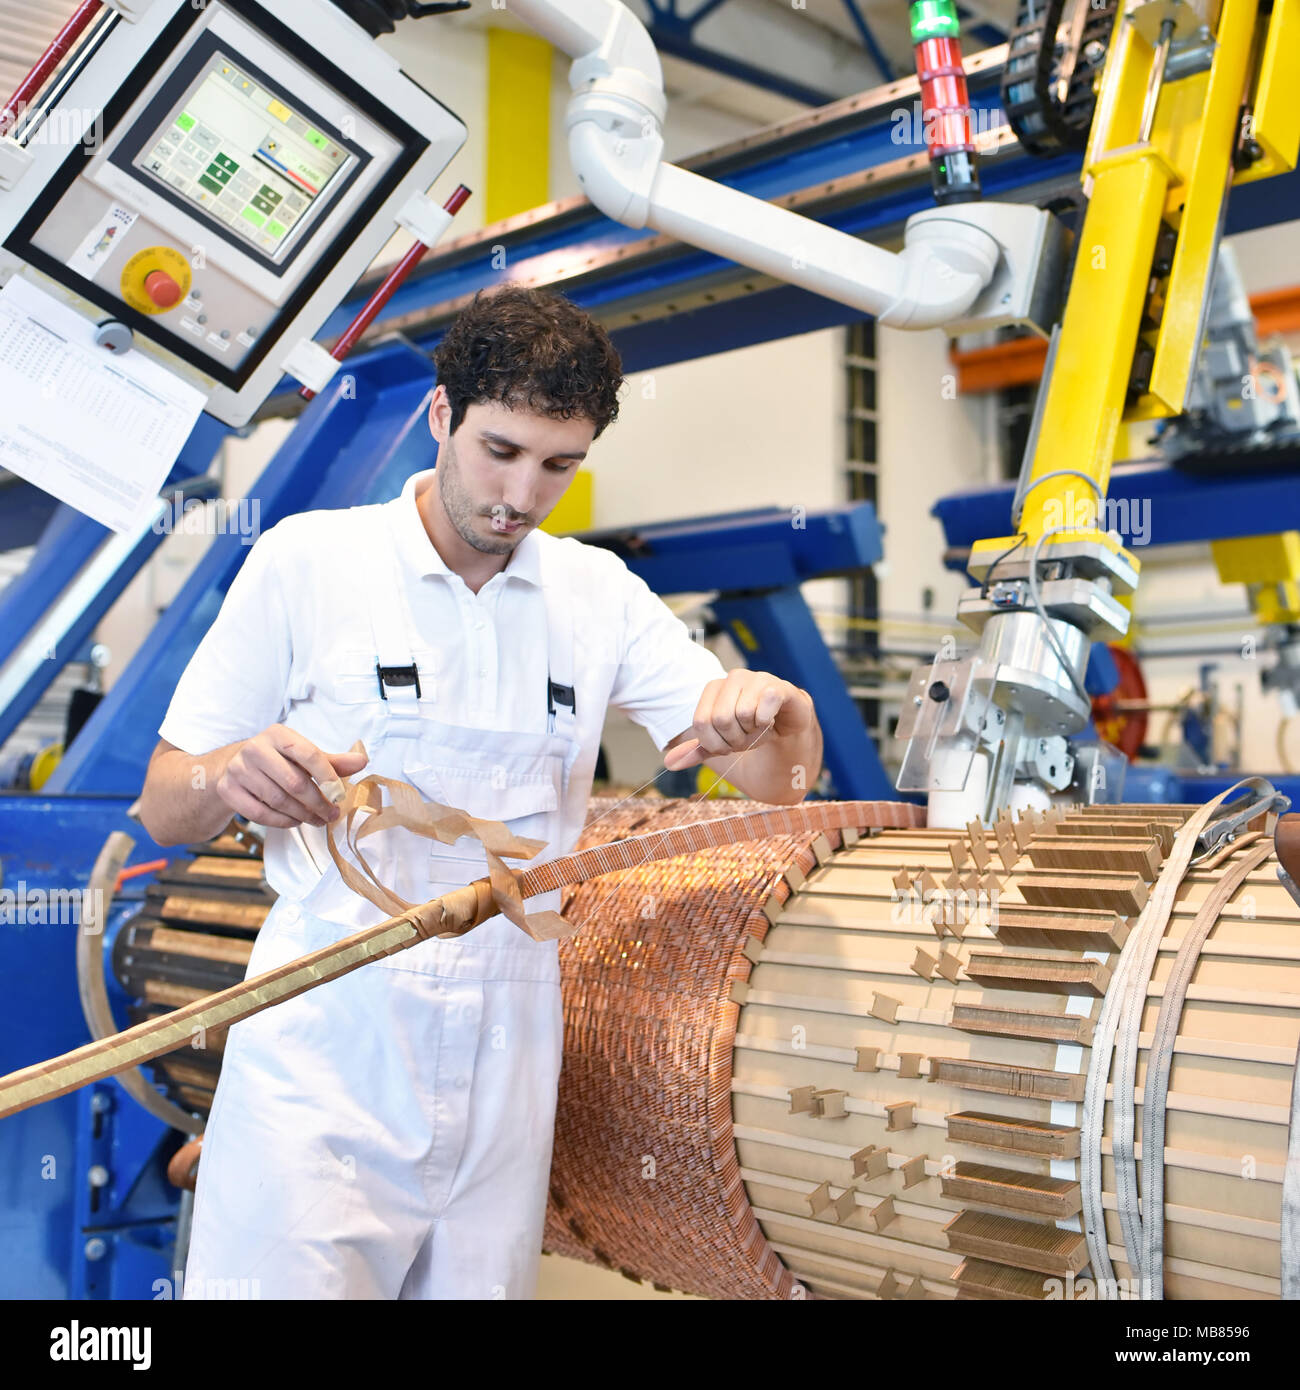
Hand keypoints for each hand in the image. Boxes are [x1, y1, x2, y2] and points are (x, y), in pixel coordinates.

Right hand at [216, 725, 368, 828]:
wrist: (233, 766)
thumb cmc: (277, 760)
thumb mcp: (303, 755)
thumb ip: (333, 761)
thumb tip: (362, 760)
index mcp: (278, 734)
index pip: (308, 755)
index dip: (328, 777)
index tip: (340, 795)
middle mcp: (255, 748)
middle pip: (294, 782)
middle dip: (318, 803)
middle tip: (332, 815)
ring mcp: (238, 769)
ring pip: (279, 800)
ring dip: (302, 815)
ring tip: (317, 820)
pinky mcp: (229, 790)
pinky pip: (260, 813)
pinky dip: (282, 821)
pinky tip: (295, 821)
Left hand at [662, 670, 813, 771]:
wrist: (787, 726)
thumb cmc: (751, 729)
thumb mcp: (722, 742)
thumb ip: (697, 750)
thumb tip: (670, 762)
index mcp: (713, 688)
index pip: (701, 723)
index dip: (716, 743)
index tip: (730, 743)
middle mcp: (732, 678)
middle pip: (721, 720)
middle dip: (736, 739)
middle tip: (748, 736)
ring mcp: (756, 679)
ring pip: (743, 714)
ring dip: (753, 733)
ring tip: (761, 728)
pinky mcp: (779, 687)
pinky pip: (764, 707)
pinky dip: (766, 723)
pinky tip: (772, 721)